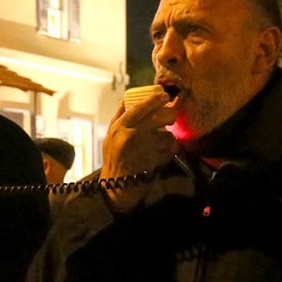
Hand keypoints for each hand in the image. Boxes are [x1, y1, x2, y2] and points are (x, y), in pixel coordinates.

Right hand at [100, 91, 177, 212]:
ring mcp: (143, 148)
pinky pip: (170, 150)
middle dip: (169, 115)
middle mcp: (131, 135)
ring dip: (167, 139)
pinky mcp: (154, 161)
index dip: (154, 99)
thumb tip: (129, 97)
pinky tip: (160, 155)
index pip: (139, 107)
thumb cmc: (114, 158)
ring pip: (167, 135)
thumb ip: (120, 117)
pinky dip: (168, 152)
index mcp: (119, 127)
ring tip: (159, 143)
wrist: (116, 186)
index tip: (163, 95)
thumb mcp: (110, 135)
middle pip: (159, 116)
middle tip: (170, 117)